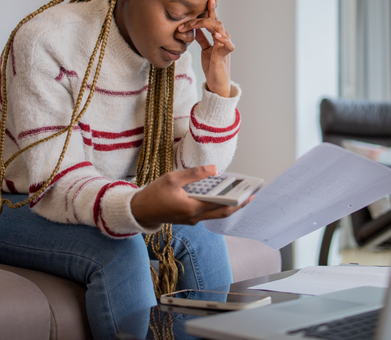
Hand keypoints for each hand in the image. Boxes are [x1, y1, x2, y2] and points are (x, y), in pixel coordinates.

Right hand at [130, 165, 252, 227]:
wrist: (139, 210)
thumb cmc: (154, 194)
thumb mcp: (172, 178)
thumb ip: (194, 174)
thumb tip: (213, 169)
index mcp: (192, 208)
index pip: (221, 206)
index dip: (237, 201)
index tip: (249, 194)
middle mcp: (195, 217)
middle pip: (223, 212)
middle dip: (238, 204)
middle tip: (251, 194)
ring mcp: (192, 219)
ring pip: (216, 213)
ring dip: (227, 203)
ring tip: (238, 191)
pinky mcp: (189, 218)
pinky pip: (207, 212)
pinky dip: (216, 203)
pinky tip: (219, 193)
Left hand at [177, 0, 233, 97]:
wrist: (217, 84)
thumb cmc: (212, 67)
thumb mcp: (204, 49)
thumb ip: (201, 38)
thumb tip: (194, 28)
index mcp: (217, 37)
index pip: (213, 20)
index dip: (211, 8)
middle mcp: (223, 39)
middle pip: (215, 21)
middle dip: (199, 19)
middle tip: (185, 23)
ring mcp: (225, 46)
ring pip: (219, 29)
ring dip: (206, 24)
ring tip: (194, 24)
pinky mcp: (225, 56)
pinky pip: (227, 45)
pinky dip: (222, 39)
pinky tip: (216, 35)